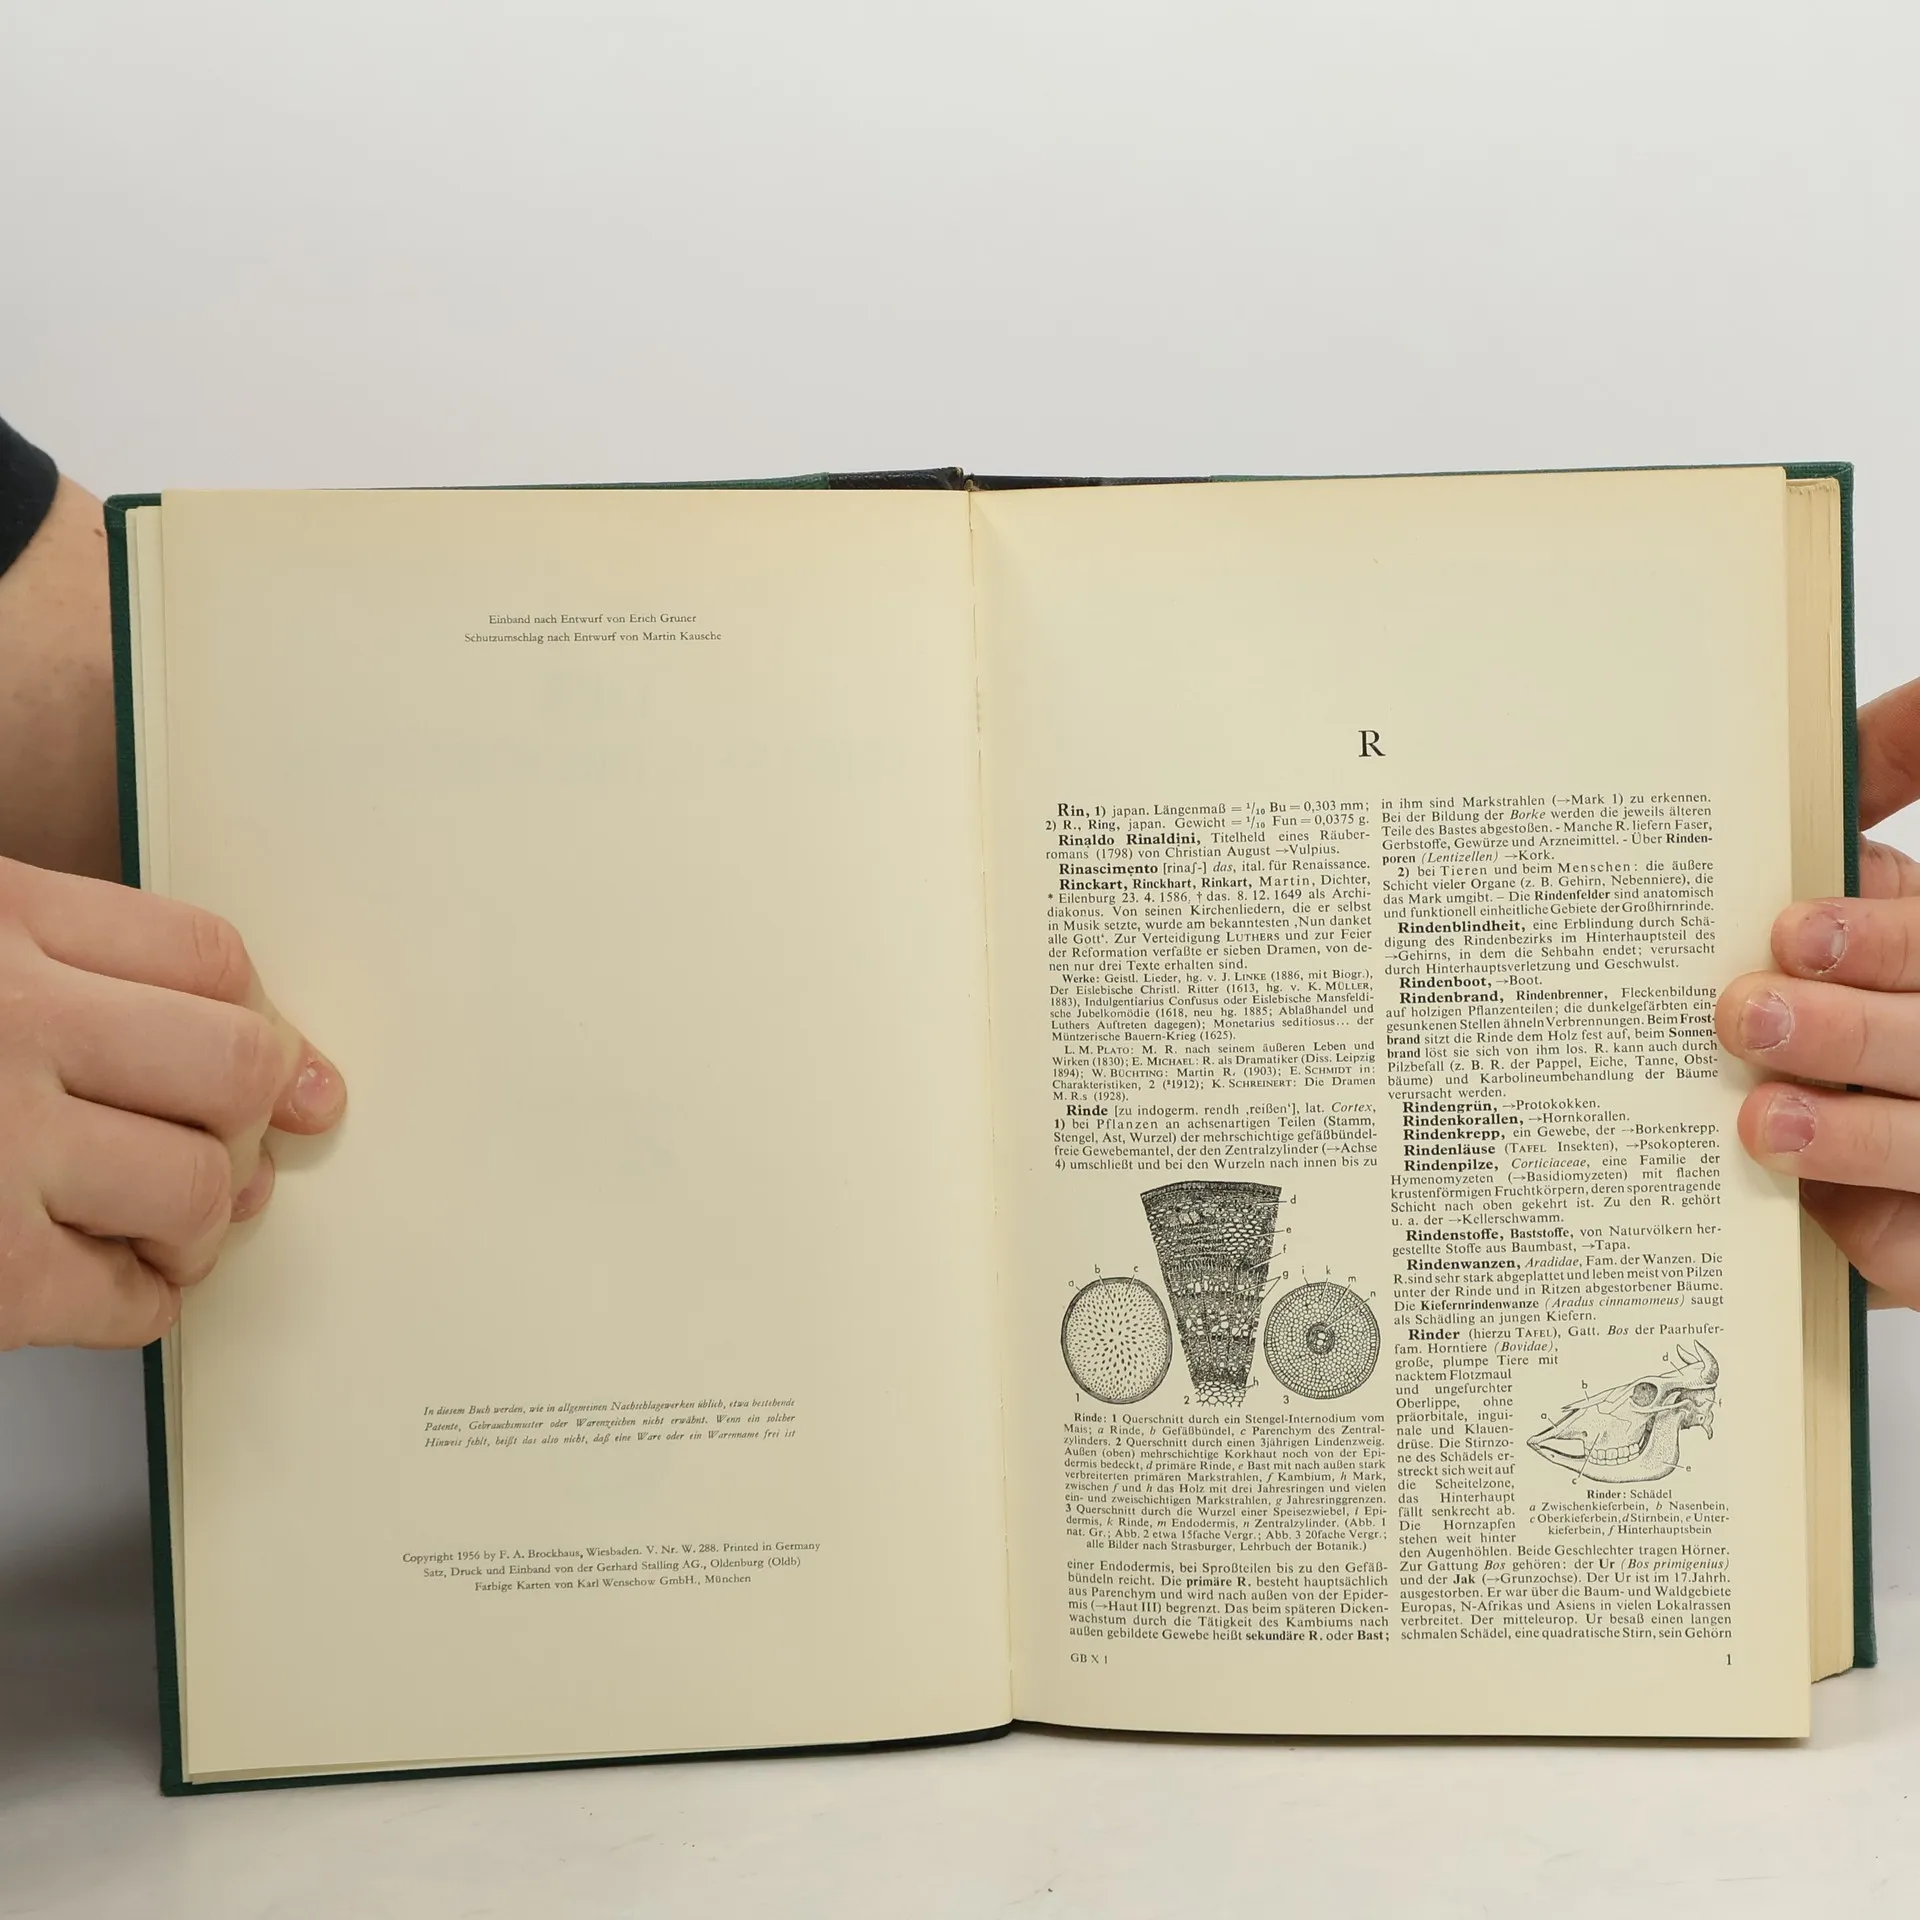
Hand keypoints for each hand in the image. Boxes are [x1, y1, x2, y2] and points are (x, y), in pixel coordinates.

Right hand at [0, 856, 344, 1348]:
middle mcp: (10, 1018)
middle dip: (247, 1123)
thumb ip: (61, 966)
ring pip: (202, 1183)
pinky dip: (137, 1305)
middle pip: (236, 1063)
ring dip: (199, 1224)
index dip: (263, 1021)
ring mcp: (0, 1144)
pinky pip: (129, 1298)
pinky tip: (106, 1287)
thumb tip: (243, 1044)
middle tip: (233, 1156)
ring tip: (159, 1230)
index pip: (204, 956)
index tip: (290, 1067)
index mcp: (0, 920)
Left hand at [1716, 676, 1919, 1301]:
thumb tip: (1915, 688)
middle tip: (1747, 1014)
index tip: (1791, 930)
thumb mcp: (1881, 894)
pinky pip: (1912, 1252)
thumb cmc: (1874, 993)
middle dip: (1850, 1029)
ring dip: (1855, 1138)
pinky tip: (1821, 1223)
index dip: (1881, 936)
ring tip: (1764, 1121)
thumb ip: (1887, 780)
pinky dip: (1875, 1238)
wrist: (1887, 1151)